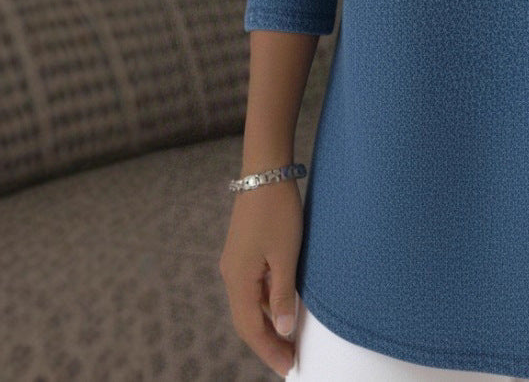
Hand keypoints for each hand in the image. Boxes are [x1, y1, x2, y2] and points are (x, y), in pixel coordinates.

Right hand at [219, 178, 304, 378]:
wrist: (265, 172)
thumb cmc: (278, 212)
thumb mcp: (286, 255)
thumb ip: (283, 293)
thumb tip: (284, 328)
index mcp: (238, 280)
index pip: (251, 329)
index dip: (269, 351)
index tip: (289, 368)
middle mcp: (231, 275)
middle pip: (247, 320)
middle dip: (268, 342)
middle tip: (291, 359)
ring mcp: (235, 262)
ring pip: (250, 304)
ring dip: (268, 323)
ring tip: (290, 339)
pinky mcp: (244, 251)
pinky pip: (253, 287)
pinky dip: (267, 303)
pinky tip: (283, 306)